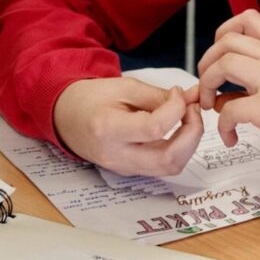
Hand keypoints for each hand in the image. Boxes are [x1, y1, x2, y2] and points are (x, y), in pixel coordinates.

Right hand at [52, 77, 202, 177]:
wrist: (67, 117)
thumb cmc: (92, 98)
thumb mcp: (124, 87)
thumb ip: (159, 96)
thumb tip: (191, 99)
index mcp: (108, 129)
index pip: (155, 129)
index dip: (177, 109)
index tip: (178, 93)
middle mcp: (116, 156)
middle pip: (168, 160)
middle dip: (192, 133)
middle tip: (192, 109)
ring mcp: (124, 168)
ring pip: (170, 167)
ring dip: (189, 143)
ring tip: (186, 117)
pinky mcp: (131, 171)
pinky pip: (163, 166)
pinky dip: (179, 148)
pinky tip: (177, 128)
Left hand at [194, 10, 259, 188]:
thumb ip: (258, 84)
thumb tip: (221, 96)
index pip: (249, 19)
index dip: (223, 32)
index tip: (218, 57)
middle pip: (227, 41)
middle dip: (206, 64)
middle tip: (207, 88)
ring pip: (223, 64)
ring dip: (207, 86)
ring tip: (212, 108)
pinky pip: (229, 108)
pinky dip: (223, 125)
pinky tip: (231, 136)